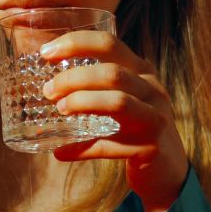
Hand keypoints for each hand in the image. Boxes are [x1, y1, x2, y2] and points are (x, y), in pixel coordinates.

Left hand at [38, 29, 188, 211]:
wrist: (167, 167)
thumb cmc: (134, 128)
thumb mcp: (121, 101)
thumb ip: (93, 92)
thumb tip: (44, 93)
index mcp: (142, 71)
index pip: (109, 44)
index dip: (75, 44)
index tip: (45, 53)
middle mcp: (152, 90)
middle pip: (112, 73)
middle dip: (74, 79)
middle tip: (48, 90)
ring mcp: (154, 117)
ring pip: (117, 102)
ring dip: (82, 103)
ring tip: (60, 109)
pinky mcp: (151, 146)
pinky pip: (111, 145)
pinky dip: (82, 149)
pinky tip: (62, 152)